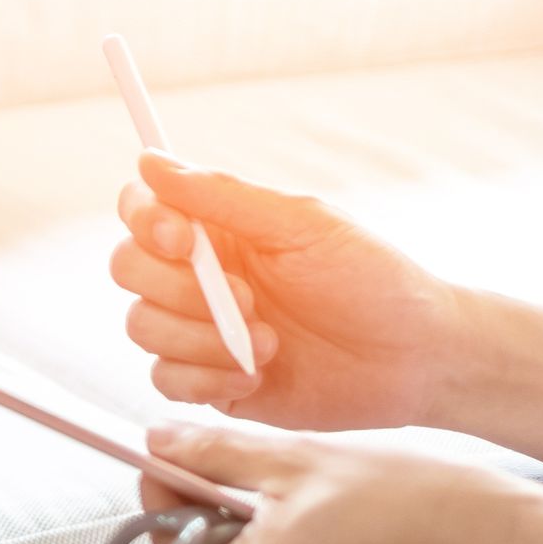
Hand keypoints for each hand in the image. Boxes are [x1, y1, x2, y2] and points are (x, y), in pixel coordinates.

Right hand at [112, 150, 462, 429]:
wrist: (415, 359)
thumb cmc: (372, 281)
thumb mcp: (303, 225)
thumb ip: (222, 195)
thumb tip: (151, 161)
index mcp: (218, 230)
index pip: (141, 209)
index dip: (144, 222)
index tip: (182, 239)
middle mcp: (199, 276)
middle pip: (127, 269)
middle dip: (175, 288)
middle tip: (242, 297)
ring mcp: (199, 331)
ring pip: (141, 327)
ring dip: (198, 338)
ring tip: (266, 342)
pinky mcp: (209, 382)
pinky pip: (165, 380)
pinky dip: (205, 379)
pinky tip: (255, 377)